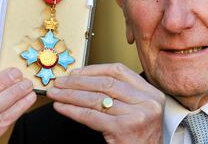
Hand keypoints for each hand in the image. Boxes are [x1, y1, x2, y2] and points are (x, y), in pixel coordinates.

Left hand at [47, 63, 164, 143]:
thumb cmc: (140, 139)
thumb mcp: (139, 111)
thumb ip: (122, 95)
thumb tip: (85, 80)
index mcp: (151, 93)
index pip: (119, 71)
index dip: (94, 70)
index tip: (76, 72)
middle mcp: (147, 102)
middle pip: (105, 83)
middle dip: (78, 81)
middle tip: (60, 82)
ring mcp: (136, 115)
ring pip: (95, 99)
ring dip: (71, 95)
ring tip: (56, 93)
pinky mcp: (123, 129)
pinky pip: (91, 116)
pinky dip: (72, 110)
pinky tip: (62, 108)